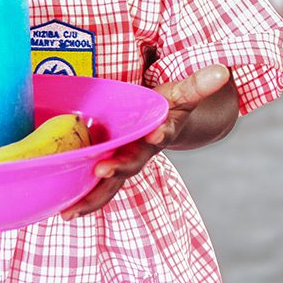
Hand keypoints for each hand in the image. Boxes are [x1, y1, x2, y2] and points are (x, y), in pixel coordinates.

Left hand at [60, 65, 231, 219]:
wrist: (164, 125)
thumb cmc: (169, 106)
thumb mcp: (182, 94)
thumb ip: (198, 84)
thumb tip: (223, 71)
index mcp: (160, 131)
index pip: (163, 131)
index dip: (160, 133)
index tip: (158, 133)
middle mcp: (141, 151)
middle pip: (132, 163)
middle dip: (118, 167)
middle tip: (103, 170)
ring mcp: (123, 160)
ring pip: (109, 183)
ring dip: (91, 196)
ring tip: (70, 211)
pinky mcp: (106, 163)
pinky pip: (94, 185)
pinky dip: (79, 196)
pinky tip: (60, 209)